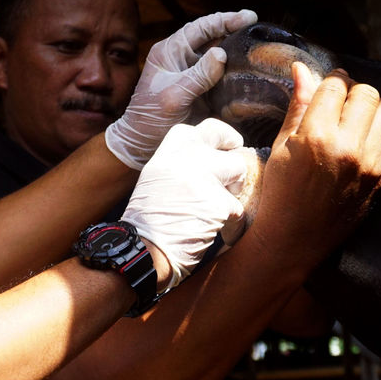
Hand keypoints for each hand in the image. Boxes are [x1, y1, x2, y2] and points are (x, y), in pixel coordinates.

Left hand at [105, 10, 257, 169]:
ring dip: (238, 53)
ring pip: (220, 57)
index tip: (249, 17)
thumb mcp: (174, 95)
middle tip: (260, 31)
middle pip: (213, 38)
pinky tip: (251, 73)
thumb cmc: (150, 118)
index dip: (225, 20)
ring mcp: (193, 74)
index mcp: (170, 51)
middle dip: (236, 32)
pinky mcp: (202, 91)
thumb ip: (198, 75)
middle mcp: (182, 58)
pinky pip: (222, 77)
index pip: (201, 27)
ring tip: (260, 49)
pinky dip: (236, 74)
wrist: (143, 145)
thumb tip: (221, 53)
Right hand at [121, 118, 248, 291]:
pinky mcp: (219, 203)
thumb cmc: (147, 223)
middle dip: (233, 158)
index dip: (218, 137)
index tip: (225, 146)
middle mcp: (186, 158)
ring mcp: (204, 178)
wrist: (141, 250)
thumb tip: (212, 159)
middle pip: (226, 142)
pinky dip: (232, 224)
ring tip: (217, 211)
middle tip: (235, 174)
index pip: (203, 128)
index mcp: (168, 152)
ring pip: (239, 171)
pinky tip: (217, 234)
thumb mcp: (155, 180)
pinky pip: (238, 208)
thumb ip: (180, 164)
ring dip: (233, 191)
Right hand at [247, 62, 380, 265]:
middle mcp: (349, 147)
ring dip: (370, 109)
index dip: (330, 80)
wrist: (294, 241)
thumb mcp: (282, 146)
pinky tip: (356, 144)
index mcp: (317, 136)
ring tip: (352, 121)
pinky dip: (375, 134)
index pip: (336, 85)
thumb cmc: (279, 193)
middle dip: (352, 91)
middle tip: (339, 103)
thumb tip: (302, 68)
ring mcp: (370, 163)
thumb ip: (299, 105)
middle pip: (367, 93)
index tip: (326, 87)